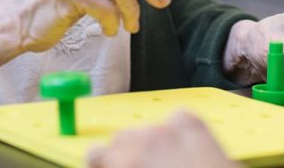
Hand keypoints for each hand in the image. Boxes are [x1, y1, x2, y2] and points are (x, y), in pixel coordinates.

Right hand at [86, 111, 235, 167]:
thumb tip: (115, 164)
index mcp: (126, 164)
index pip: (95, 154)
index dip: (103, 164)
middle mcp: (141, 141)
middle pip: (119, 139)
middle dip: (125, 153)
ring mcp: (165, 126)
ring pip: (144, 129)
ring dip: (149, 143)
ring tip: (168, 164)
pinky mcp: (188, 119)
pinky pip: (172, 121)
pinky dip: (175, 133)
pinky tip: (187, 152)